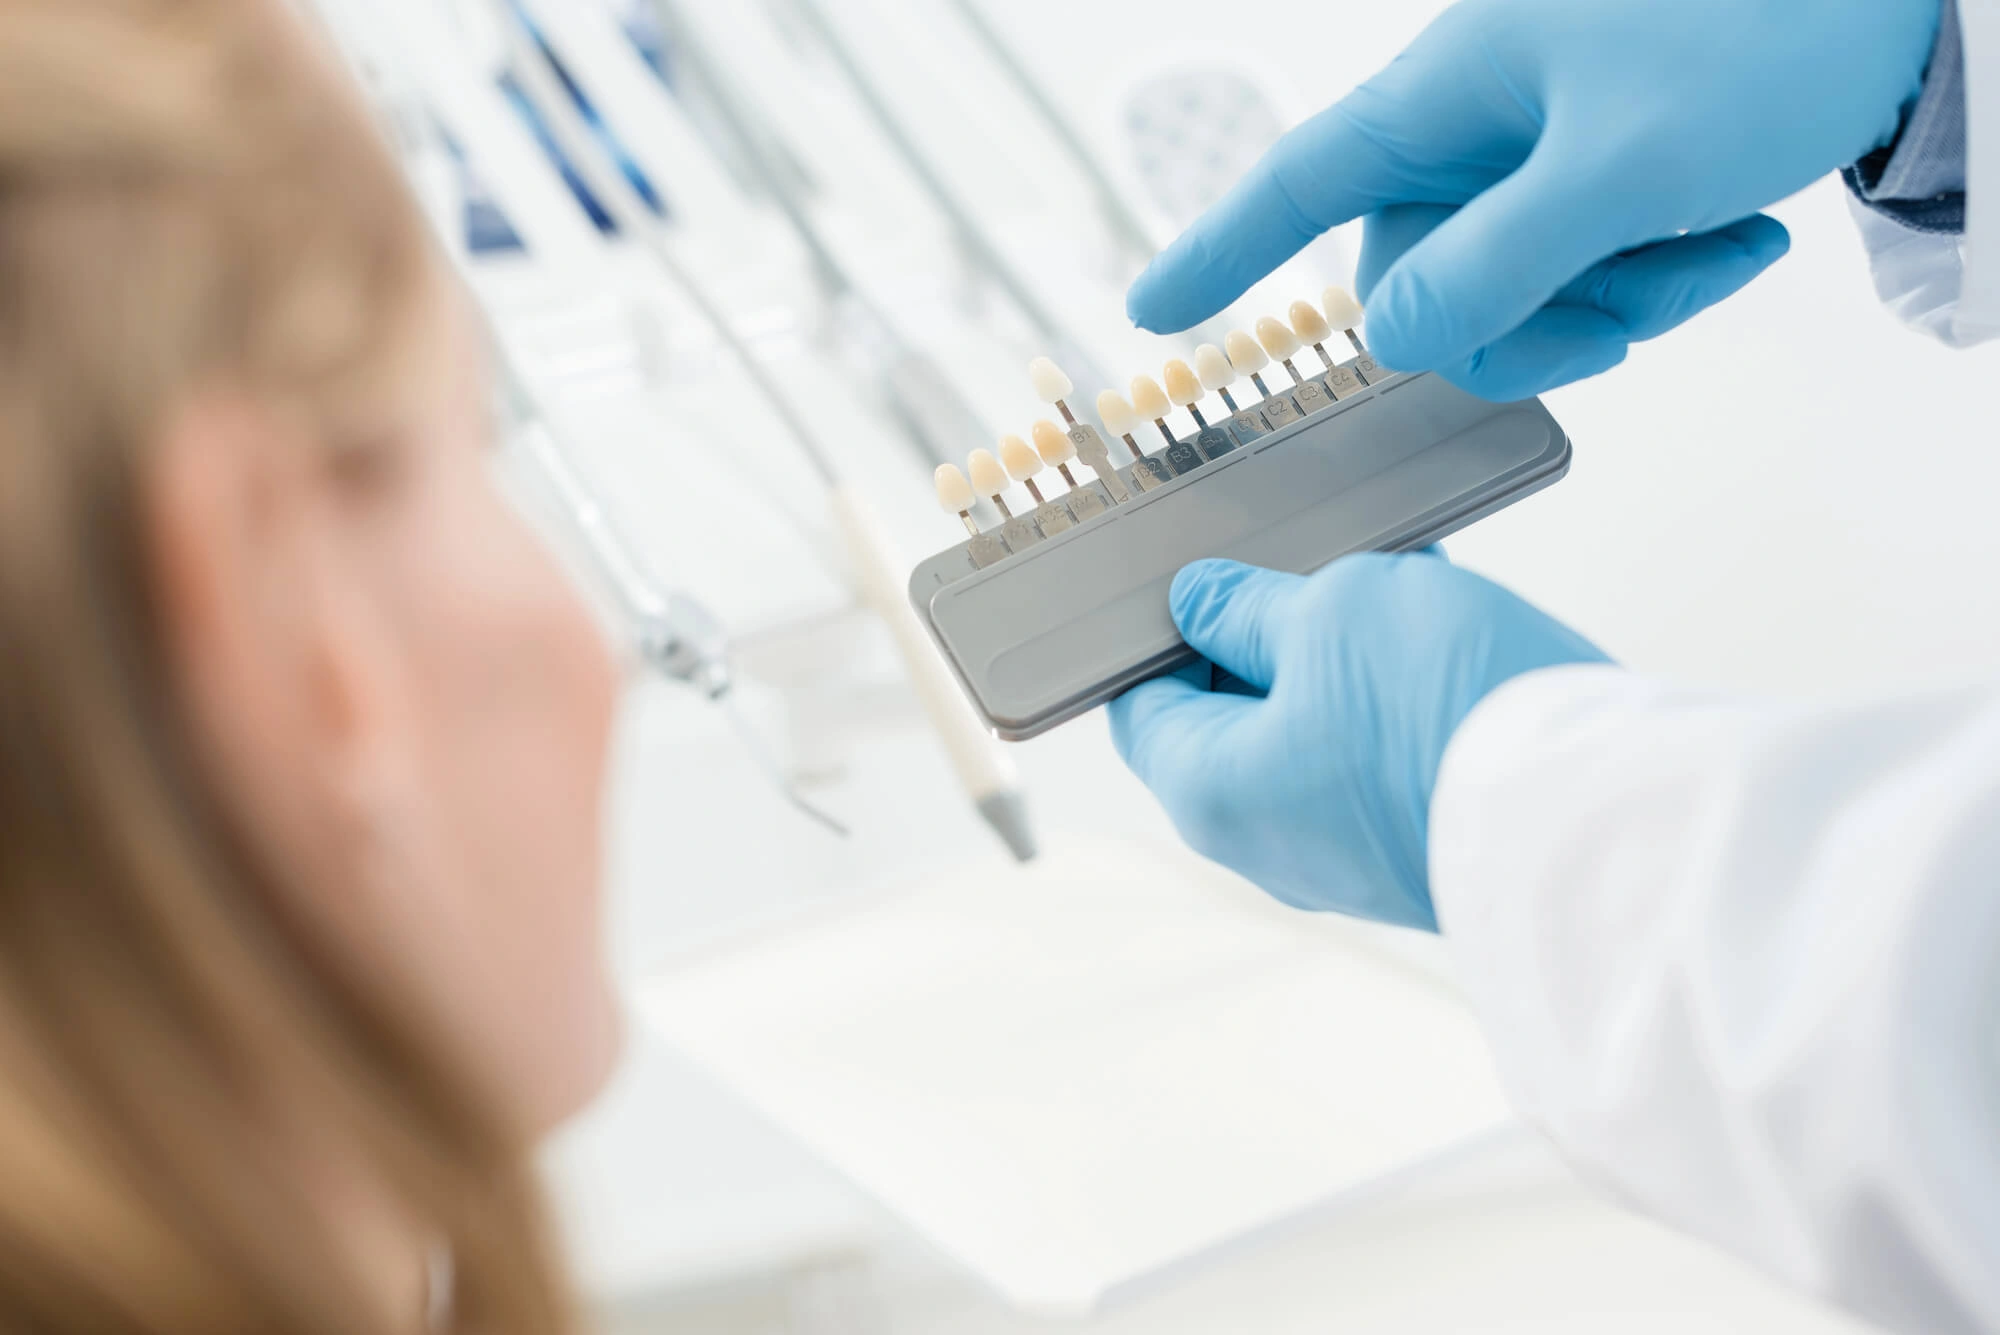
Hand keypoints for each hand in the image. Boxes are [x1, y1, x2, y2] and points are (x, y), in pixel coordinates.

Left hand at [1109, 554, 1607, 929]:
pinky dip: (1399, 689)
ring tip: (1393, 574)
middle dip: (1270, 630)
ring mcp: (1349, 853)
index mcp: (1210, 792)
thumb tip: (1199, 601)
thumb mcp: (1331, 611)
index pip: (1141, 704)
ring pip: (1321, 729)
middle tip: (1313, 559)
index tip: (1201, 572)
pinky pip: (1387, 754)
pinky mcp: (1423, 845)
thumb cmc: (1446, 717)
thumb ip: (1251, 604)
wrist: (1605, 818)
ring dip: (1347, 650)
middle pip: (1234, 716)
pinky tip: (1440, 618)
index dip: (1161, 629)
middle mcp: (1268, 841)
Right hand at [1126, 0, 1939, 400]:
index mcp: (1449, 93)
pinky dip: (1651, 279)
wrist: (1895, 4)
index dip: (1221, 250)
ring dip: (1612, 301)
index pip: (1299, 181)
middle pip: (1420, 275)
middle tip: (1624, 316)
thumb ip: (1489, 267)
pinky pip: (1576, 269)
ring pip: (1508, 286)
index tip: (1155, 311)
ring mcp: (1538, 150)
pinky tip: (1733, 238)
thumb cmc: (1763, 35)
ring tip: (1712, 251)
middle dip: (1524, 320)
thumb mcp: (1618, 170)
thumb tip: (1391, 340)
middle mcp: (1477, 122)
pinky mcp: (1598, 172)